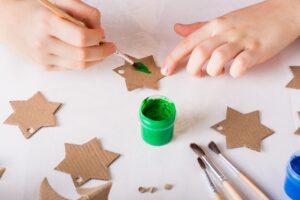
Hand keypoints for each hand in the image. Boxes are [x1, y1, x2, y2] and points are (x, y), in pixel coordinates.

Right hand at [0, 0, 115, 69]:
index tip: (102, 33)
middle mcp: (43, 43)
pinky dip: (83, 61)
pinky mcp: (44, 67)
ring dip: (96, 59)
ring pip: (78, 65)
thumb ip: (83, 10)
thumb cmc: (34, 7)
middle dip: (102, 52)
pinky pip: (70, 68)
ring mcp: (42, 58)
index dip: (97, 37)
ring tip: (101, 51)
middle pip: (82, 55)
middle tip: (110, 47)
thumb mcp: (58, 0)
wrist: (5, 20)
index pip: (81, 37)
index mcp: (46, 22)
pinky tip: (85, 54)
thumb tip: (100, 28)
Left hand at [162, 0, 299, 77]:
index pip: (188, 43)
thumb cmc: (250, 20)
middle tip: (198, 74)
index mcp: (214, 26)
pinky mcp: (257, 50)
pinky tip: (235, 70)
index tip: (166, 70)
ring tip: (218, 71)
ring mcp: (242, 41)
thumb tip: (178, 29)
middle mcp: (225, 32)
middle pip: (199, 53)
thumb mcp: (221, 21)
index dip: (174, 58)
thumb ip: (198, 28)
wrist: (282, 12)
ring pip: (217, 58)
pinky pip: (241, 65)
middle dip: (193, 69)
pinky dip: (234, 72)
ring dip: (213, 71)